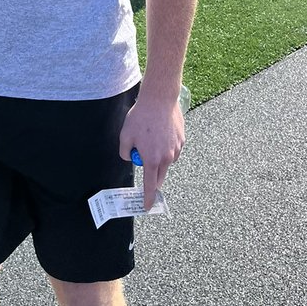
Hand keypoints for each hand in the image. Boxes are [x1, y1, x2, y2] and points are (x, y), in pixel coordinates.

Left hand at [119, 94, 184, 209]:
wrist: (160, 98)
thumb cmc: (141, 116)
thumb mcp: (125, 135)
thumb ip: (126, 152)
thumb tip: (131, 157)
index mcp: (152, 159)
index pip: (150, 185)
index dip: (148, 198)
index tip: (147, 207)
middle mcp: (167, 157)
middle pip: (160, 176)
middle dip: (152, 176)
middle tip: (144, 162)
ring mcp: (176, 149)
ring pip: (167, 162)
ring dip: (159, 158)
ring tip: (151, 138)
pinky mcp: (182, 140)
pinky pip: (173, 150)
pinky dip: (166, 146)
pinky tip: (160, 132)